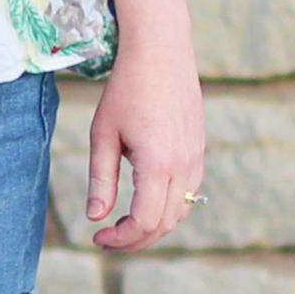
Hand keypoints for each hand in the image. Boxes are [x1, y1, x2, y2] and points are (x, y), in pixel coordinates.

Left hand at [86, 41, 205, 251]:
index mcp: (158, 162)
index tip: (98, 238)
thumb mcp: (103, 135)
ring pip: (181, 212)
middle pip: (165, 224)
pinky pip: (188, 194)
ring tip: (123, 227)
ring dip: (153, 227)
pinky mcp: (199, 151)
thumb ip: (101, 180)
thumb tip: (95, 218)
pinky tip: (144, 204)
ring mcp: (196, 158)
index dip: (121, 239)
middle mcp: (184, 164)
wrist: (162, 52)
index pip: (145, 221)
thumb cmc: (126, 90)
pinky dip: (167, 209)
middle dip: (135, 240)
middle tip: (107, 240)